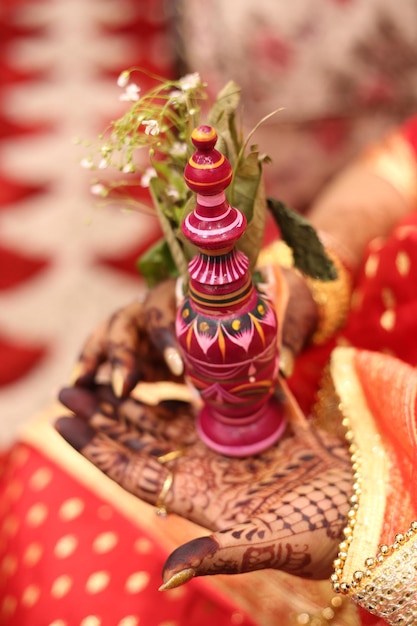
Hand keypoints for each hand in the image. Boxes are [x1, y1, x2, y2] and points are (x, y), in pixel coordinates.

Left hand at [55, 383, 351, 588]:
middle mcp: (205, 464)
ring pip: (172, 414)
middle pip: (143, 436)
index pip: (134, 470)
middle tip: (69, 386)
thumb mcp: (265, 547)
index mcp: (198, 492)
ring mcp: (229, 442)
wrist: (357, 513)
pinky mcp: (254, 422)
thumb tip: (166, 578)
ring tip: (113, 368)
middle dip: (106, 413)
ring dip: (140, 392)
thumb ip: (217, 556)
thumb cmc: (314, 537)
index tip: (62, 423)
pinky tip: (180, 355)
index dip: (96, 448)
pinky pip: (224, 395)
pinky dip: (204, 374)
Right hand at [70, 267, 317, 396]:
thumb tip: (286, 367)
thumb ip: (283, 339)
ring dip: (97, 358)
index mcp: (192, 293)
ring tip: (80, 387)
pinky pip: (107, 353)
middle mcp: (161, 305)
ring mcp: (145, 325)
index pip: (172, 308)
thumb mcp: (280, 320)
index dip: (169, 336)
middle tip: (125, 387)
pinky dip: (93, 368)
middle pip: (132, 319)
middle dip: (123, 352)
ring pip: (111, 332)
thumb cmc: (265, 310)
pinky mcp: (138, 348)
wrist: (254, 310)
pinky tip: (79, 390)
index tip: (178, 370)